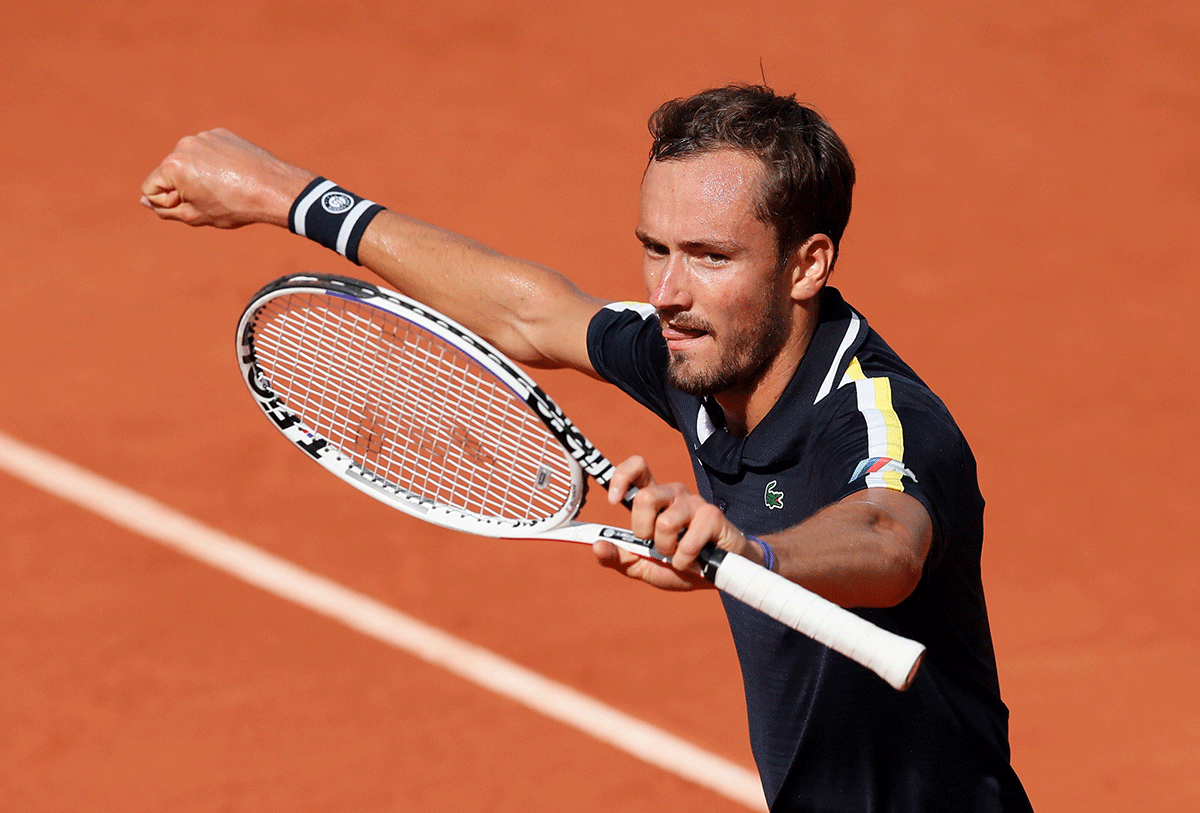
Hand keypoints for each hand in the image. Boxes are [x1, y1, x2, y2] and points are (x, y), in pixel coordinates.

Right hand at [140, 129, 314, 228]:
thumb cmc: (234, 206)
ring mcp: (204, 136)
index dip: (169, 204)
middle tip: (213, 198)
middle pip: (168, 173)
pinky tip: (233, 174)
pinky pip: (208, 152)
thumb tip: (145, 201)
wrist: (274, 188)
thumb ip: (166, 210)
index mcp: (173, 165)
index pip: (150, 189)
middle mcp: (184, 145)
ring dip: (199, 175)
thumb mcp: (195, 216)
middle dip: (183, 187)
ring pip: (189, 162)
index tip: (194, 205)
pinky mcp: (221, 134)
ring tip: (225, 187)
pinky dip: (215, 164)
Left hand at [593, 456, 756, 590]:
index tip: (614, 500)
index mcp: (655, 500)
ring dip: (667, 550)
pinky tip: (694, 562)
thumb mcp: (644, 566)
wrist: (721, 575)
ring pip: (665, 523)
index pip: (638, 467)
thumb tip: (597, 546)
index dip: (622, 476)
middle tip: (655, 545)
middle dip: (643, 531)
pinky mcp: (713, 515)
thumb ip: (619, 557)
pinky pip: (687, 541)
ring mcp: (694, 502)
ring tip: (678, 556)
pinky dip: (685, 560)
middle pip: (645, 498)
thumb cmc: (681, 565)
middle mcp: (673, 495)